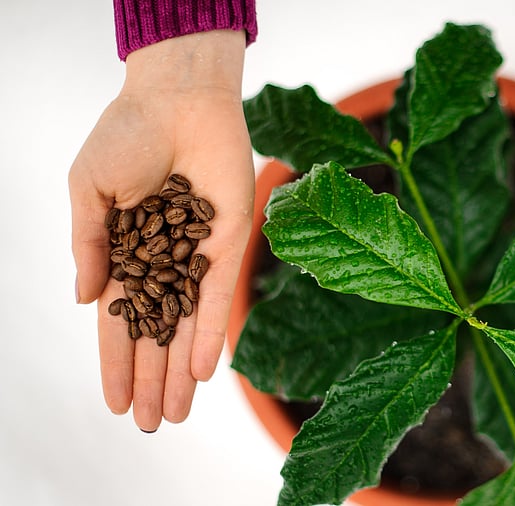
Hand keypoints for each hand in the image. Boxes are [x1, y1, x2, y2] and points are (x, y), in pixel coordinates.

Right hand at [69, 30, 253, 429]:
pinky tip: (206, 369)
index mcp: (125, 252)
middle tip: (150, 426)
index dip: (116, 361)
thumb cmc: (126, 135)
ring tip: (176, 414)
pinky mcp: (230, 243)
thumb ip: (88, 245)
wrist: (177, 98)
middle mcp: (164, 262)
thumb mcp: (89, 191)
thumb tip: (84, 300)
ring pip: (189, 325)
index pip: (120, 320)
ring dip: (182, 371)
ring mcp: (197, 256)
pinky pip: (220, 295)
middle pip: (157, 333)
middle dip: (152, 379)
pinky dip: (213, 332)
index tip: (116, 402)